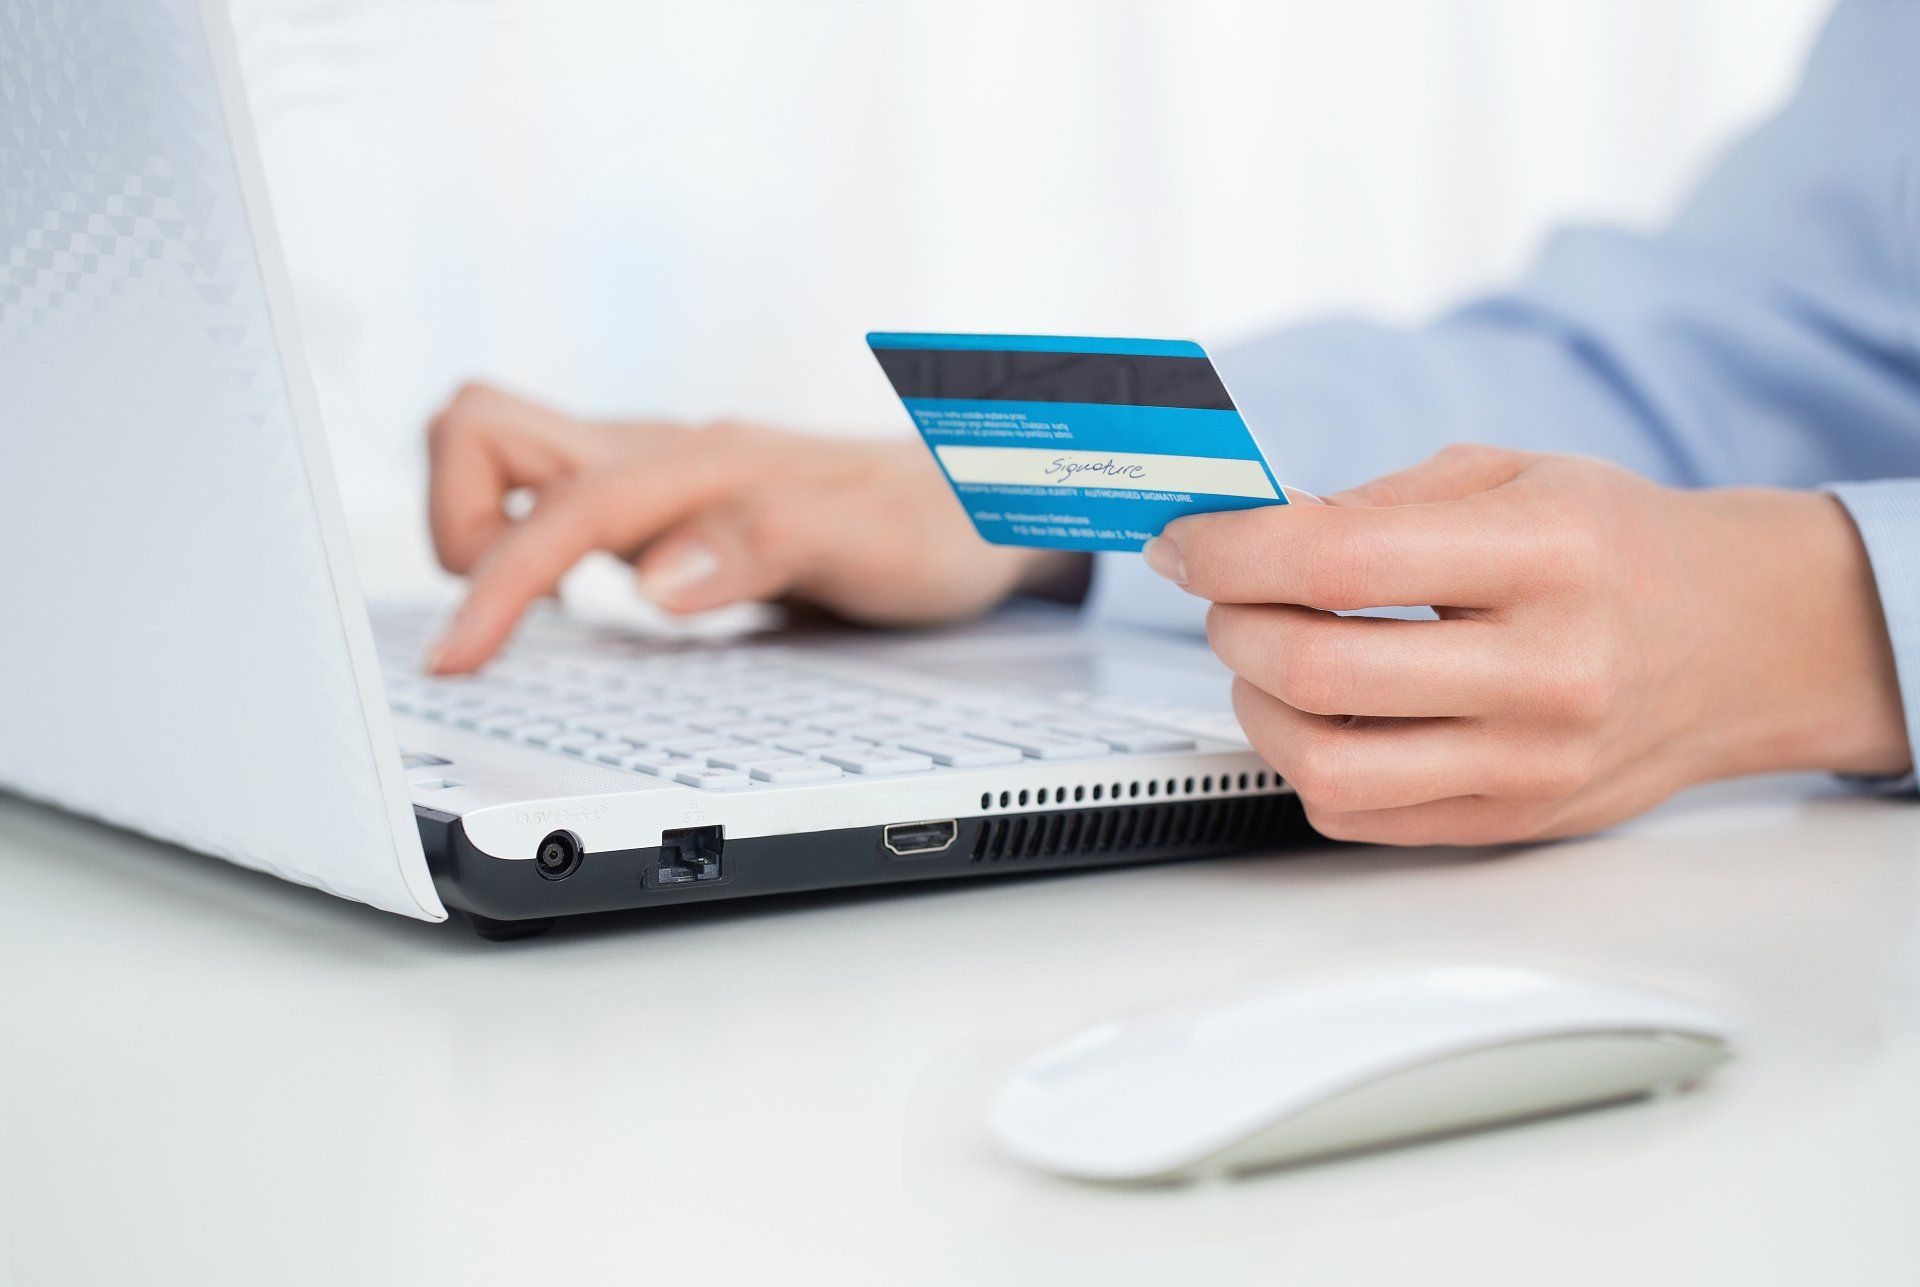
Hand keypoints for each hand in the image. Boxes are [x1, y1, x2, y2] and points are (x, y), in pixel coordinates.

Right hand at [421, 383, 1077, 671]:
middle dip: (451, 520)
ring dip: (476, 529)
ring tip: (519, 614)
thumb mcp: (875, 547)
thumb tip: (653, 578)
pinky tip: (563, 607)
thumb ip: (766, 545)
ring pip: (505, 455)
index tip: (458, 659)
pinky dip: (519, 546)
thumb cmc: (940, 527)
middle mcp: (666, 456)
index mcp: (705, 464)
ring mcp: (657, 477)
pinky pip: (550, 501)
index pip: (561, 509)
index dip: (494, 584)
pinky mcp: (662, 507)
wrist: (988, 504)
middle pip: (485, 427)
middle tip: (496, 616)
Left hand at [1145, 444, 1909, 844]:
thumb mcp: (1512, 475)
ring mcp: (1531, 761)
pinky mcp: (1513, 821)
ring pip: (1325, 766)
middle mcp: (1546, 668)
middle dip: (1234, 627)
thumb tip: (1249, 533)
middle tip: (1228, 598)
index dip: (1230, 551)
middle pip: (1318, 672)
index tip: (1187, 544)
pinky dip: (1306, 765)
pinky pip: (1357, 816)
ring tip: (1269, 662)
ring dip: (1257, 707)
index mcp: (1545, 555)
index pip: (1339, 560)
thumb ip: (1377, 501)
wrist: (1742, 640)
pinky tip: (1320, 717)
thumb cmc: (1619, 549)